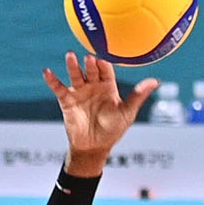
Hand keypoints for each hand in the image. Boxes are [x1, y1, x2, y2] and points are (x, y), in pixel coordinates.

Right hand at [44, 52, 157, 174]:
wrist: (94, 148)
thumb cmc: (112, 130)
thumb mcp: (127, 113)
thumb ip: (138, 96)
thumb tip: (156, 81)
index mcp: (108, 86)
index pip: (106, 70)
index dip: (104, 64)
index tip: (102, 58)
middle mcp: (93, 85)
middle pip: (90, 70)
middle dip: (89, 64)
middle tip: (88, 57)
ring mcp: (79, 92)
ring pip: (75, 75)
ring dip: (72, 66)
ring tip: (70, 56)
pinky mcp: (67, 100)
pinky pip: (59, 88)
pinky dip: (52, 80)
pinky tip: (47, 72)